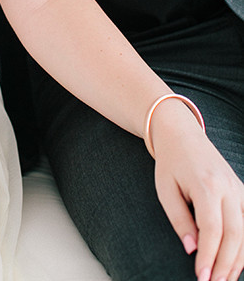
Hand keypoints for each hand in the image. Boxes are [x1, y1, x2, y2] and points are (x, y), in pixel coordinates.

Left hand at [151, 100, 243, 280]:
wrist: (183, 135)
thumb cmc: (171, 163)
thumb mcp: (165, 189)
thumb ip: (179, 219)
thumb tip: (192, 249)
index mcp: (207, 185)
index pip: (212, 229)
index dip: (209, 256)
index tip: (201, 277)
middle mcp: (228, 187)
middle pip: (234, 235)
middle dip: (225, 265)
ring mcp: (239, 188)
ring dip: (238, 260)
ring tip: (224, 279)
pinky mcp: (242, 191)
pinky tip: (236, 262)